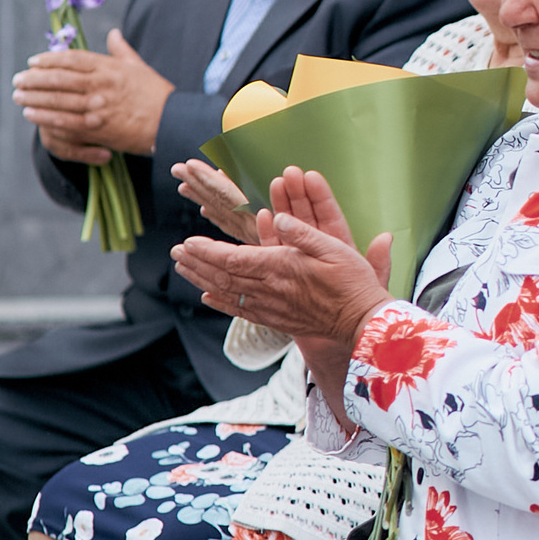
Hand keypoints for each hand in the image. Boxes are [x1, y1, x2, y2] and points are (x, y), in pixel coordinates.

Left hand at [14, 30, 173, 157]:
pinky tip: (32, 114)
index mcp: (109, 68)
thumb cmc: (156, 94)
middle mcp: (100, 85)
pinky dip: (44, 117)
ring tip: (19, 96)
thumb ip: (121, 50)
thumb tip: (112, 33)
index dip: (49, 59)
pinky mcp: (96, 127)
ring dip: (34, 98)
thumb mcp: (139, 66)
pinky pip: (63, 121)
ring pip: (57, 100)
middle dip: (34, 79)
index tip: (33, 61)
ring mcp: (96, 107)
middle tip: (18, 80)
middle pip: (58, 79)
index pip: (72, 59)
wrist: (171, 122)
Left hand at [172, 168, 392, 345]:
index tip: (188, 242)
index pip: (235, 259)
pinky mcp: (277, 320)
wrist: (362, 322)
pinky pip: (242, 311)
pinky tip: (208, 297)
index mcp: (283, 267)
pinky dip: (221, 303)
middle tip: (177, 253)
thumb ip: (302, 232)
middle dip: (198, 264)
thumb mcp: (334, 248)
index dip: (209, 251)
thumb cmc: (352, 282)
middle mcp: (272, 289)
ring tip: (184, 270)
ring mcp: (272, 307)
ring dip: (202, 281)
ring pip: (228, 294)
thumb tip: (275, 217)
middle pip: (224, 277)